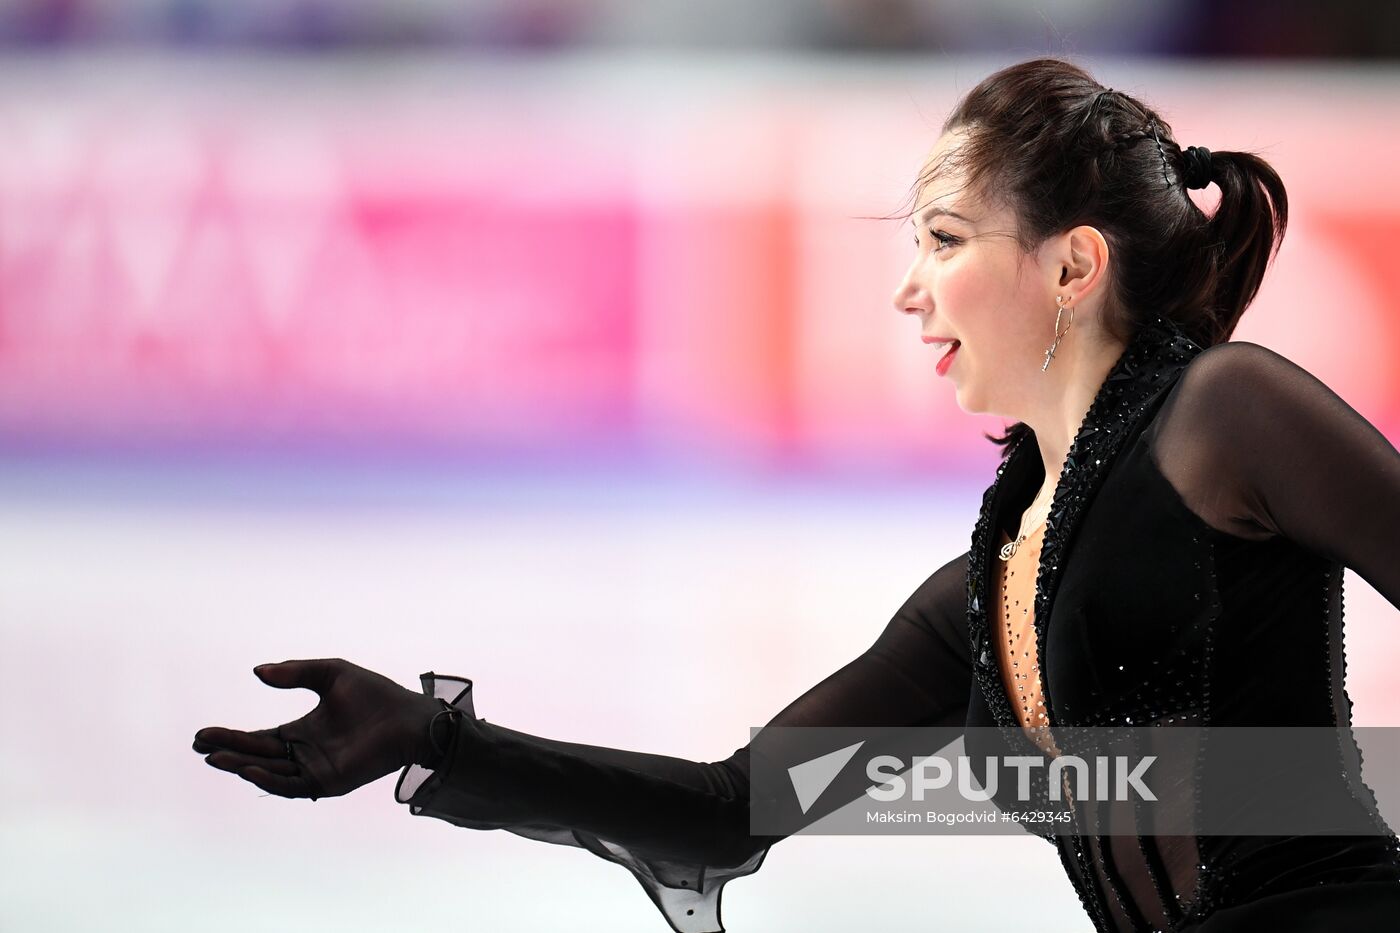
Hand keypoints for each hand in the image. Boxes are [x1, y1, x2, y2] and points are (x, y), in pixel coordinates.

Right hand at [193, 658, 443, 799]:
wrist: (408, 717)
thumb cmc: (375, 694)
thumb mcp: (331, 673)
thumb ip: (296, 672)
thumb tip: (257, 671)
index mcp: (302, 732)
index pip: (259, 738)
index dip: (231, 737)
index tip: (203, 734)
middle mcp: (304, 754)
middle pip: (257, 755)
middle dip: (228, 751)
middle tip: (200, 744)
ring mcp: (314, 771)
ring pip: (269, 772)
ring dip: (242, 765)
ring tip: (215, 756)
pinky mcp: (327, 783)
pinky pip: (292, 786)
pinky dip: (269, 780)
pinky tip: (249, 769)